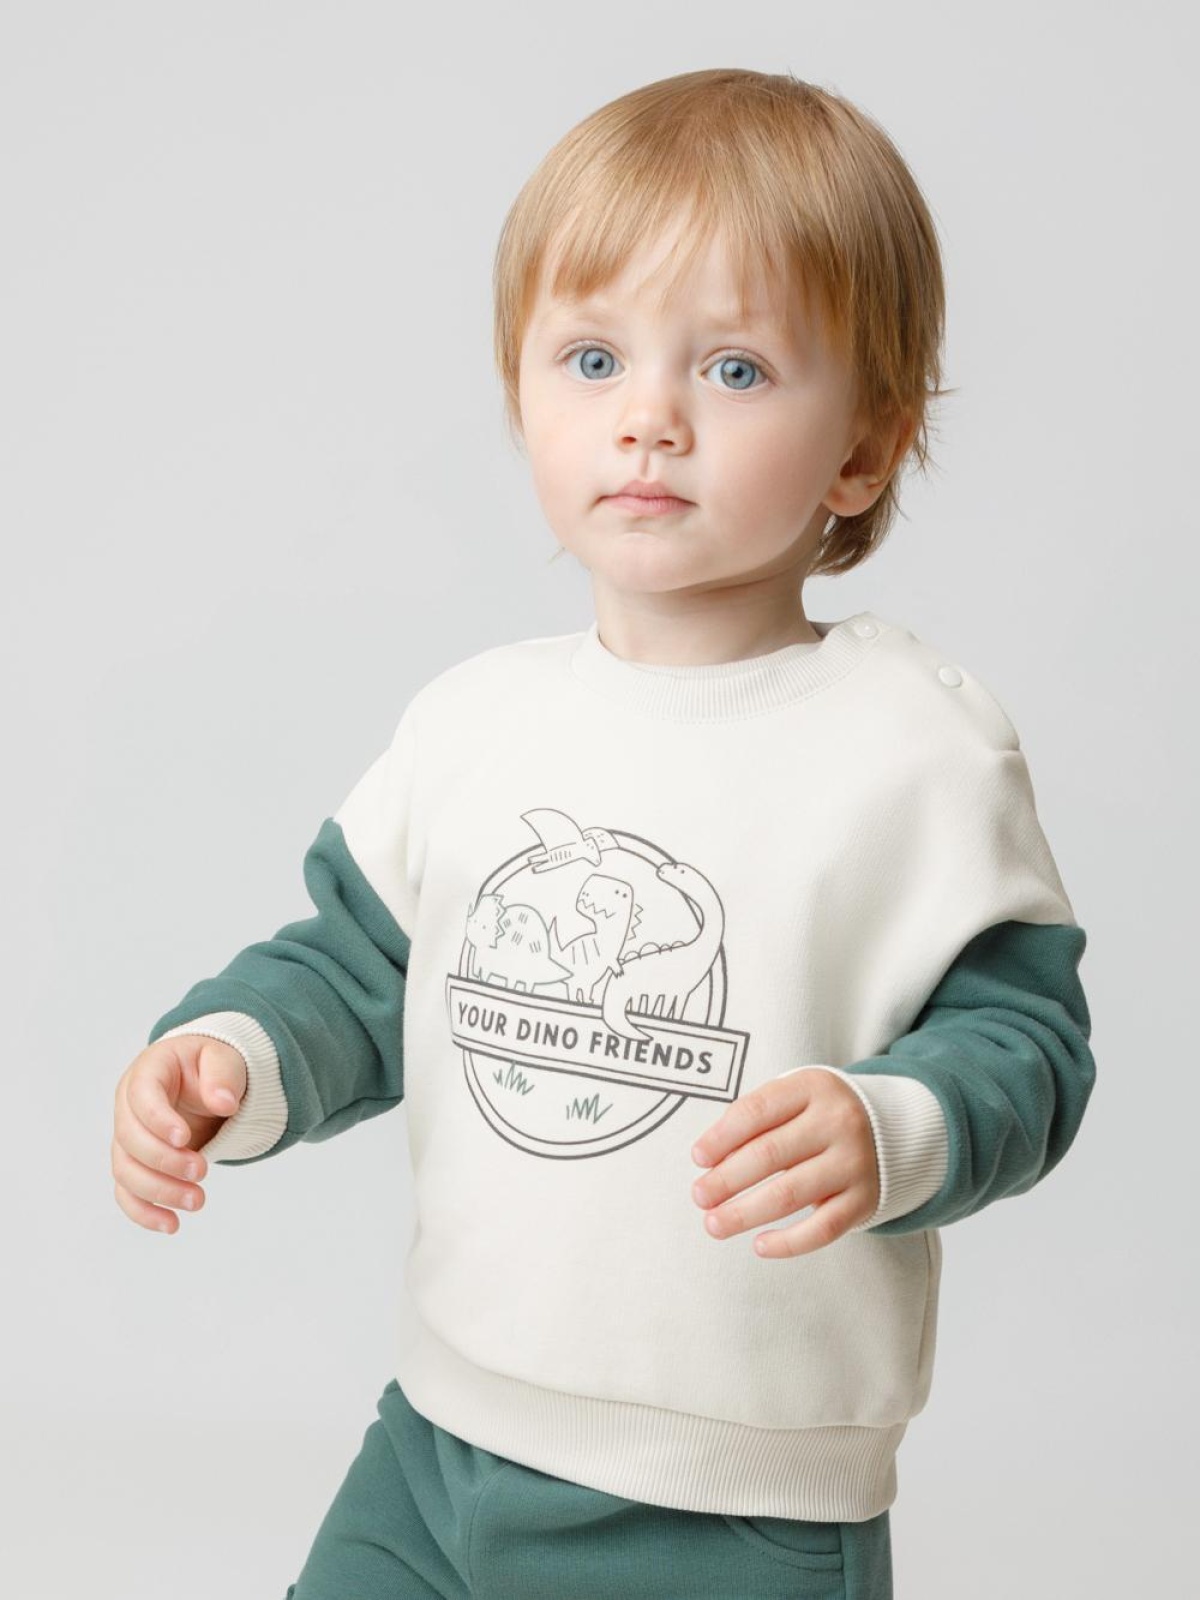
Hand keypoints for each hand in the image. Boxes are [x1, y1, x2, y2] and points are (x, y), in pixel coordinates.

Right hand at [112, 1035, 246, 1233]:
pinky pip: (127, 1192)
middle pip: (129, 1139)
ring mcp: (128, 1137)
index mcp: (148, 1072)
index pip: (141, 1095)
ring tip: (197, 1201)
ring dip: (158, 1191)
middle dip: (164, 1161)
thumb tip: (225, 1103)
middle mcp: (129, 1106)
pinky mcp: (136, 1164)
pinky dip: (144, 1212)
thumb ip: (223, 1075)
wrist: (204, 1080)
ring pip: (125, 1171)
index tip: (185, 1138)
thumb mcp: (223, 1057)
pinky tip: (171, 1225)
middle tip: (202, 1171)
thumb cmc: (209, 1065)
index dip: (158, 1119)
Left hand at [690, 1067, 879, 1257]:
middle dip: (726, 1179)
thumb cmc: (823, 1114)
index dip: (721, 1137)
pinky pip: (823, 1229)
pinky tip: (759, 1245)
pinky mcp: (864, 1199)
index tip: (698, 1158)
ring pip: (790, 1194)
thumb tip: (711, 1161)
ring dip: (744, 1213)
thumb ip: (758, 1119)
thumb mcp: (796, 1097)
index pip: (756, 1111)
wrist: (895, 1127)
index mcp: (813, 1088)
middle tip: (699, 1196)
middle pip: (769, 1154)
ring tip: (714, 1224)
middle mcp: (837, 1122)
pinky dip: (788, 1242)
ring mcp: (854, 1162)